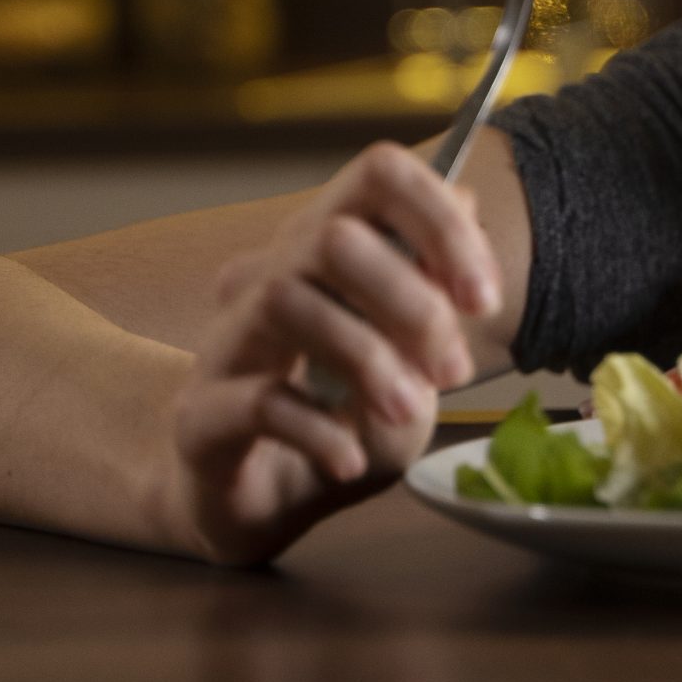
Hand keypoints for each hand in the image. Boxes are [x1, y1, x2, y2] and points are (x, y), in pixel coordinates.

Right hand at [148, 142, 501, 565]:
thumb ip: (440, 299)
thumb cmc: (344, 424)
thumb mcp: (416, 370)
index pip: (375, 178)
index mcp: (326, 252)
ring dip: (367, 360)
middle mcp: (267, 278)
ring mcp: (226, 343)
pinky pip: (258, 400)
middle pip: (333, 238)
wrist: (260, 503)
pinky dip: (317, 431)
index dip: (439, 221)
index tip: (483, 299)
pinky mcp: (199, 414)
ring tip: (405, 411)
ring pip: (287, 302)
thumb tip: (466, 200)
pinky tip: (349, 460)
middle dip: (412, 303)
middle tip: (453, 371)